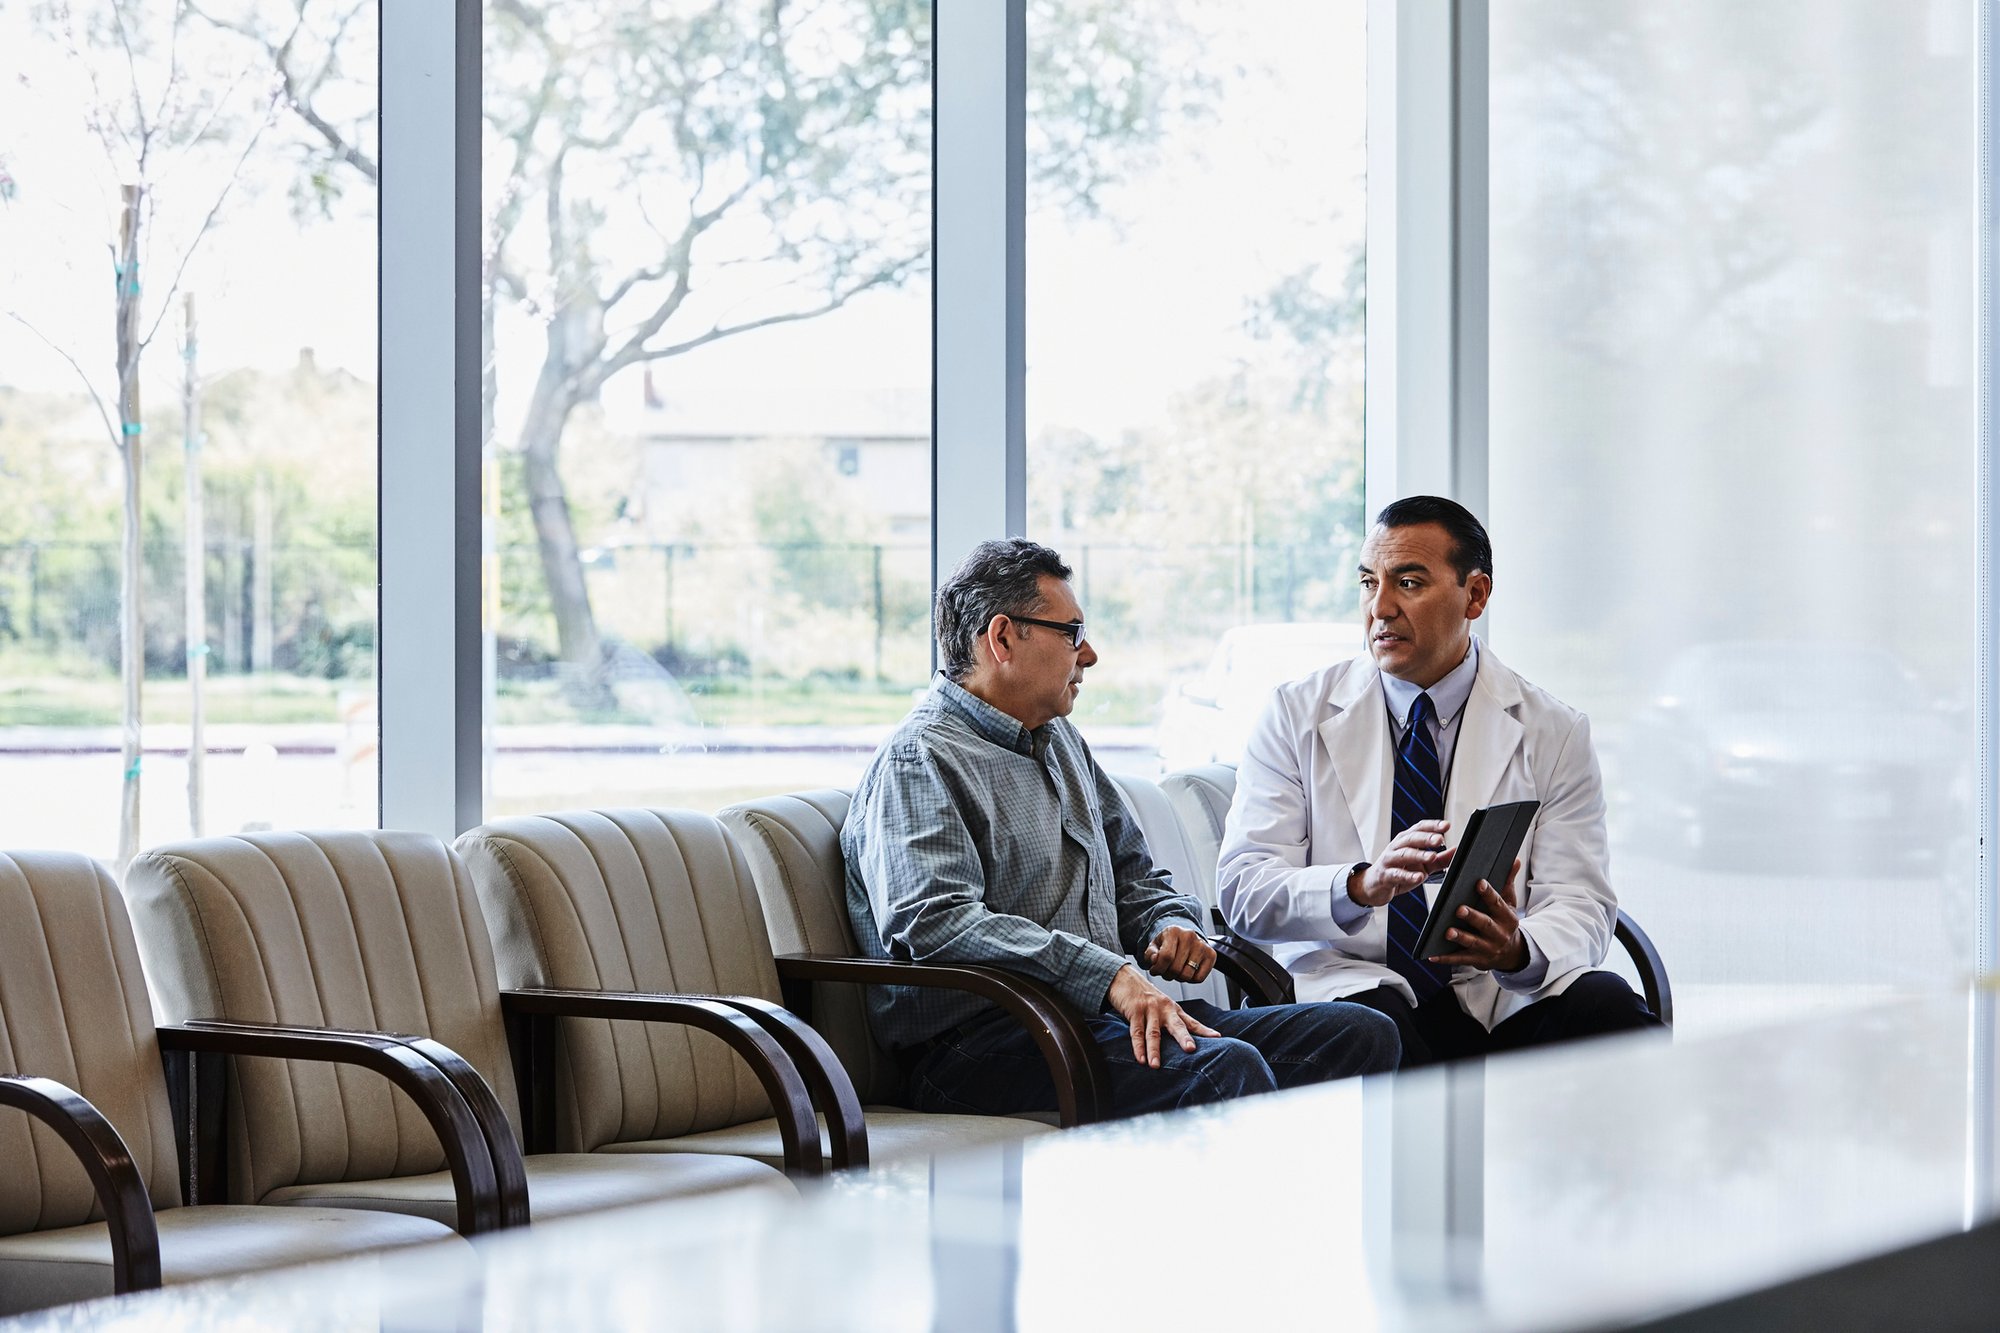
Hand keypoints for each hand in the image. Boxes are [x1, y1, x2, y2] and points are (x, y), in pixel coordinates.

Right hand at [1107, 964, 1220, 1067]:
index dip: (1204, 1030)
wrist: (1124, 978)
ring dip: (1154, 1051)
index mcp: (1174, 1009)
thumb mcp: (1162, 1007)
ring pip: (1153, 1033)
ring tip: (1156, 1066)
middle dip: (1183, 1038)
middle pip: (1176, 1026)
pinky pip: (1136, 1032)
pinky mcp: (1134, 1011)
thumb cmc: (1145, 996)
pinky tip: (1140, 1059)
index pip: (1191, 1022)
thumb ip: (1172, 1022)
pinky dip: (1138, 1047)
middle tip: (1191, 1049)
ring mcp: (1149, 1009)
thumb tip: (1186, 1043)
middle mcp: (1164, 1009)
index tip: (1217, 1038)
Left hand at [1142, 925, 1216, 985]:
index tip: (1155, 971)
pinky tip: (1187, 971)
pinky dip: (1191, 980)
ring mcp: (1202, 945)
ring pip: (1187, 975)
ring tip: (1176, 971)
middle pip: (1176, 968)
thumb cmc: (1168, 944)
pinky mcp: (1211, 955)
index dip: (1158, 969)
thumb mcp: (1154, 946)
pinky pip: (1199, 978)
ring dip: (1178, 978)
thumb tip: (1155, 960)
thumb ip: (1150, 954)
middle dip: (1167, 975)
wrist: (1185, 937)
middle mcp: (1190, 936)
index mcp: (1174, 931)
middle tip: (1166, 971)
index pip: (1166, 957)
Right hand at [1346, 820, 1453, 907]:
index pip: (1420, 828)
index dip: (1433, 825)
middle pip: (1412, 838)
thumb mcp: (1423, 865)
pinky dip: (1408, 876)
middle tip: (1440, 839)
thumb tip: (1457, 851)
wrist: (1374, 885)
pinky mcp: (1385, 875)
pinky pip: (1397, 874)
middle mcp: (1397, 847)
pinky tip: (1419, 877)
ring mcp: (1389, 860)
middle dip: (1426, 838)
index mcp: (1406, 841)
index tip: (1446, 825)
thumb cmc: (1399, 870)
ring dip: (1418, 855)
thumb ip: (1441, 859)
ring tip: (1432, 856)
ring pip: (1404, 854)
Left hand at [1427, 857, 1528, 972]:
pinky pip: (1460, 959)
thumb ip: (1508, 882)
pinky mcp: (1477, 959)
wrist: (1511, 953)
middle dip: (1472, 917)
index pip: (1497, 903)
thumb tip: (1515, 860)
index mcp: (1506, 917)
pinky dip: (1446, 958)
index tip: (1479, 882)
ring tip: (1447, 932)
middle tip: (1459, 909)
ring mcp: (1488, 948)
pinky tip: (1432, 955)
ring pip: (1472, 942)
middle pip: (1485, 924)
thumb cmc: (1505, 921)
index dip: (1488, 893)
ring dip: (1460, 937)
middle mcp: (1499, 933)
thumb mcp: (1509, 903)